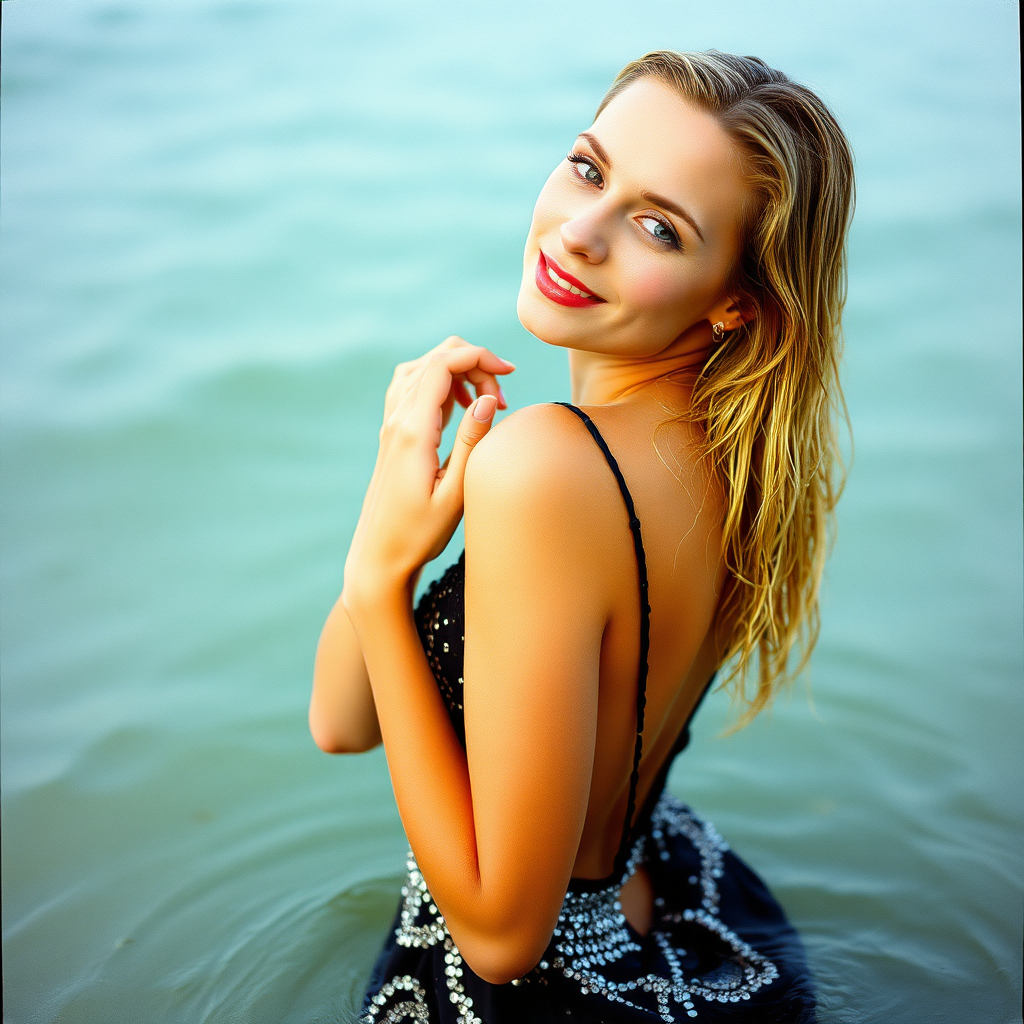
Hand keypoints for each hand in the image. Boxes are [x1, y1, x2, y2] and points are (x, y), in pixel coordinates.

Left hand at [343, 337, 514, 611]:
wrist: (379, 556)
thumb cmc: (419, 534)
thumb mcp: (455, 494)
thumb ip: (472, 442)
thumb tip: (486, 398)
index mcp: (413, 432)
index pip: (442, 365)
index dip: (479, 356)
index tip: (510, 373)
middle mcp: (397, 421)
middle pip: (434, 360)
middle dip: (474, 364)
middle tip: (501, 400)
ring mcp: (391, 425)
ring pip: (422, 369)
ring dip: (457, 371)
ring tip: (485, 401)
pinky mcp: (393, 434)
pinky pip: (413, 387)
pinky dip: (440, 383)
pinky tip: (461, 406)